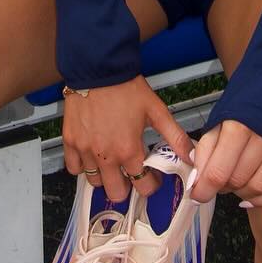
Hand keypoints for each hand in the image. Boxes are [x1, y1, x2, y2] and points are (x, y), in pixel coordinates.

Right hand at [62, 79, 195, 204]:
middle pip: (116, 193)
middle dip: (126, 188)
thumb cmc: (126, 88)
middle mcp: (106, 155)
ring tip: (111, 163)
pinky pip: (74, 168)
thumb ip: (175, 137)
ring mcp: (85, 150)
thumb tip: (191, 156)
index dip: (150, 185)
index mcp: (129, 150)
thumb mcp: (157, 111)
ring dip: (105, 177)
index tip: (150, 178)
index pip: (142, 186)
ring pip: (94, 182)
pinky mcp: (70, 142)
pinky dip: (82, 166)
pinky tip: (92, 155)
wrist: (99, 69)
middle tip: (130, 174)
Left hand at [188, 119, 261, 207]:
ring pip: (259, 186)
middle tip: (216, 183)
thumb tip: (197, 177)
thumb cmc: (250, 96)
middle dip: (222, 188)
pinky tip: (252, 196)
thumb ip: (207, 146)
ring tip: (234, 185)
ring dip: (242, 193)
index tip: (197, 195)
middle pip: (238, 180)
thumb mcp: (222, 114)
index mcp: (239, 126)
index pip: (218, 172)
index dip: (204, 190)